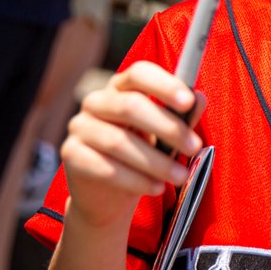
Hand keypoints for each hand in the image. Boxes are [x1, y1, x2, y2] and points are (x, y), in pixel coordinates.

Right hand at [60, 61, 206, 229]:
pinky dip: (136, 180)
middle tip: (194, 147)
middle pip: (130, 106)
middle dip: (167, 128)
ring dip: (156, 161)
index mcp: (121, 87)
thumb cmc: (142, 156)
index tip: (188, 101)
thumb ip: (181, 117)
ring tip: (180, 176)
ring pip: (119, 142)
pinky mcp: (71, 155)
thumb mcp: (165, 135)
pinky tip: (156, 188)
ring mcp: (79, 127)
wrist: (108, 195)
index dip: (164, 84)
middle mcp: (96, 102)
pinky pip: (105, 168)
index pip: (139, 73)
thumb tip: (199, 98)